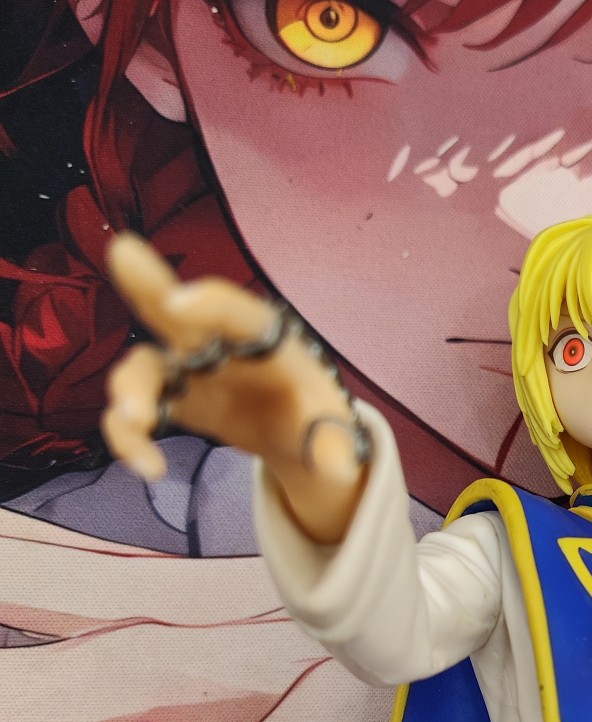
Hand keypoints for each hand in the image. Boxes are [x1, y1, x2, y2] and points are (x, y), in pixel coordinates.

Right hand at [103, 232, 367, 542]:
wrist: (296, 439)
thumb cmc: (317, 420)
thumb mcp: (335, 434)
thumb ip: (335, 447)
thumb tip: (339, 468)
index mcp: (265, 340)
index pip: (239, 313)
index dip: (210, 303)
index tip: (179, 302)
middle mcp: (219, 343)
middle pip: (177, 310)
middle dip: (147, 282)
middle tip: (122, 253)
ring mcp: (188, 370)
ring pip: (144, 366)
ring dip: (130, 388)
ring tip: (137, 420)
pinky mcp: (170, 402)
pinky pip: (135, 413)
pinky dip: (130, 438)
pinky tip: (149, 468)